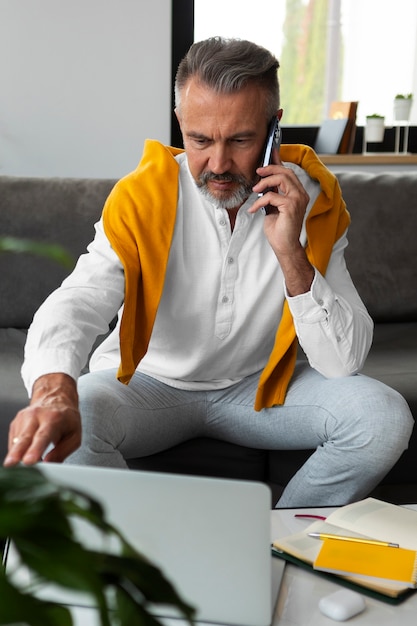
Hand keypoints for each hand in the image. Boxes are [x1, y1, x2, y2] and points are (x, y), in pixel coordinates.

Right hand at [4, 373, 81, 466]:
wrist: (56, 397)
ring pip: (16, 441)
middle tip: (11, 464)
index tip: (29, 460)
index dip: (35, 449)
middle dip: (16, 452)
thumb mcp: (74, 435)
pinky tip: (25, 453)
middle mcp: (36, 416)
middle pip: (24, 437)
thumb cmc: (66, 418)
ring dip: (18, 456)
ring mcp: (23, 418)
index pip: (43, 436)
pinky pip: (13, 442)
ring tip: (26, 463)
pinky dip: (17, 451)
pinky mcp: (15, 423)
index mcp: (54, 418)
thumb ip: (62, 452)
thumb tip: (48, 464)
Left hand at [249, 159, 313, 294]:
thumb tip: (263, 181)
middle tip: (257, 171)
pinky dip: (260, 201)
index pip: (289, 172)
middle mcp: (301, 194)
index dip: (278, 161)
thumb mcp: (273, 206)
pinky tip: (254, 209)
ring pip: (281, 179)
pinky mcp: (291, 207)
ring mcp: (298, 200)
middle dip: (270, 169)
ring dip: (265, 182)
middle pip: (286, 172)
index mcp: (298, 193)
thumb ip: (272, 193)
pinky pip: (272, 196)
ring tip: (255, 190)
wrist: (284, 246)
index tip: (269, 153)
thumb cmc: (279, 229)